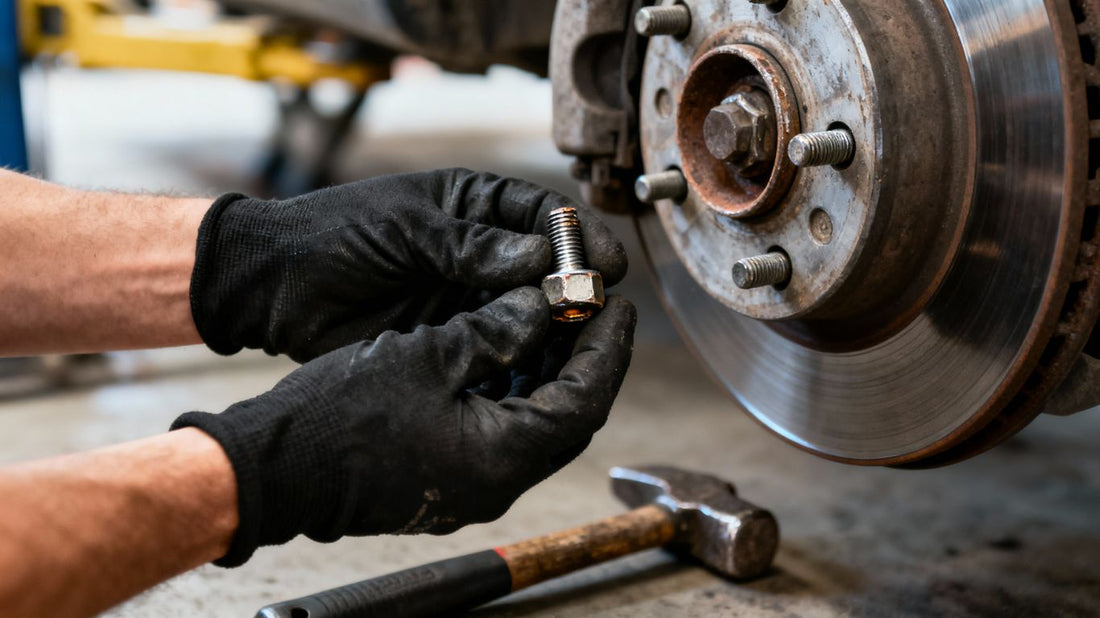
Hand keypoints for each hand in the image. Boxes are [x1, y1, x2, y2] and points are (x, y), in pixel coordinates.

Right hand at [172, 288, 636, 565]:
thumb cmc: (338, 416)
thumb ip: (495, 330)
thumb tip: (542, 305)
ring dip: (549, 369)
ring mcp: (472, 484)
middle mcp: (497, 481)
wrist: (272, 470)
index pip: (584, 400)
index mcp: (502, 457)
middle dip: (583, 356)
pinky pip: (502, 428)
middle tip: (591, 305)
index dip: (607, 347)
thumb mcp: (425, 356)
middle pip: (566, 413)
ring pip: (535, 420)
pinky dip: (513, 386)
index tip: (617, 303)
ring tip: (553, 314)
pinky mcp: (449, 476)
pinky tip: (509, 344)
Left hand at [190, 169, 627, 361]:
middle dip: (574, 287)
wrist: (273, 286)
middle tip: (600, 311)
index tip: (606, 263)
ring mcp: (466, 293)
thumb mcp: (404, 229)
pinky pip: (498, 343)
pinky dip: (521, 355)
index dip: (578, 236)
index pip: (542, 214)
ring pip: (528, 310)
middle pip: (545, 267)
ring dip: (554, 326)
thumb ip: (468, 244)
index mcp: (471, 204)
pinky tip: (540, 370)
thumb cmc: (333, 234)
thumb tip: (539, 257)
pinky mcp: (451, 334)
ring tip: (579, 346)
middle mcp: (479, 249)